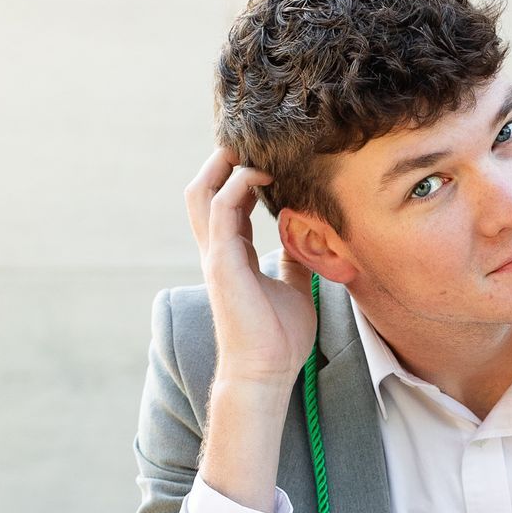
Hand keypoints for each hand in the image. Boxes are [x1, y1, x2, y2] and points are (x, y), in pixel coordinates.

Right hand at [186, 148, 318, 390]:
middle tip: (251, 140)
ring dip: (223, 165)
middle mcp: (218, 250)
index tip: (269, 156)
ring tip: (251, 147)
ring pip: (202, 192)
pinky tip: (263, 175)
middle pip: (203, 190)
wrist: (266, 372)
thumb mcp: (295, 288)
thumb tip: (310, 239)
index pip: (226, 203)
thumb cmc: (279, 338)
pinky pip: (220, 209)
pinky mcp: (222, 262)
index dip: (241, 176)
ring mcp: (216, 255)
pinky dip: (237, 185)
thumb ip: (295, 261)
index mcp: (232, 255)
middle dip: (221, 161)